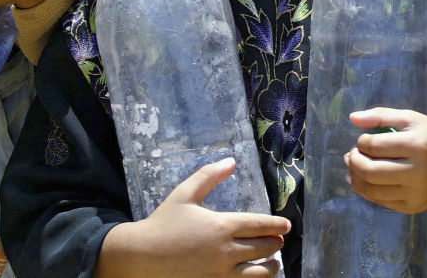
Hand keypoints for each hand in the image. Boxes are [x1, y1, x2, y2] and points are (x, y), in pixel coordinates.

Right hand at [94, 159, 287, 277]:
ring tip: (273, 262)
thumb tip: (231, 161)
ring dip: (270, 267)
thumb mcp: (185, 194)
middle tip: (279, 240)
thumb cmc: (163, 223)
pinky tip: (253, 275)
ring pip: (258, 274)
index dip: (278, 225)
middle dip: (275, 243)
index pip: (261, 225)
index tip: (287, 225)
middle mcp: (225, 251)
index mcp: (221, 226)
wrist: (140, 257)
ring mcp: (220, 273)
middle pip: (264, 248)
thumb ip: (209, 176)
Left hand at [344, 108, 426, 215]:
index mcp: (418, 145)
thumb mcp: (413, 119)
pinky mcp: (414, 207)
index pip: (375, 146)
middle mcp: (418, 172)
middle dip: (354, 161)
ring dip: (355, 177)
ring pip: (372, 190)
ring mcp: (416, 193)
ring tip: (353, 167)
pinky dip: (367, 191)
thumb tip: (353, 118)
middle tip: (351, 154)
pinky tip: (364, 181)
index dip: (361, 142)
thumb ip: (382, 116)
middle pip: (370, 171)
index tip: (362, 140)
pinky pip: (381, 202)